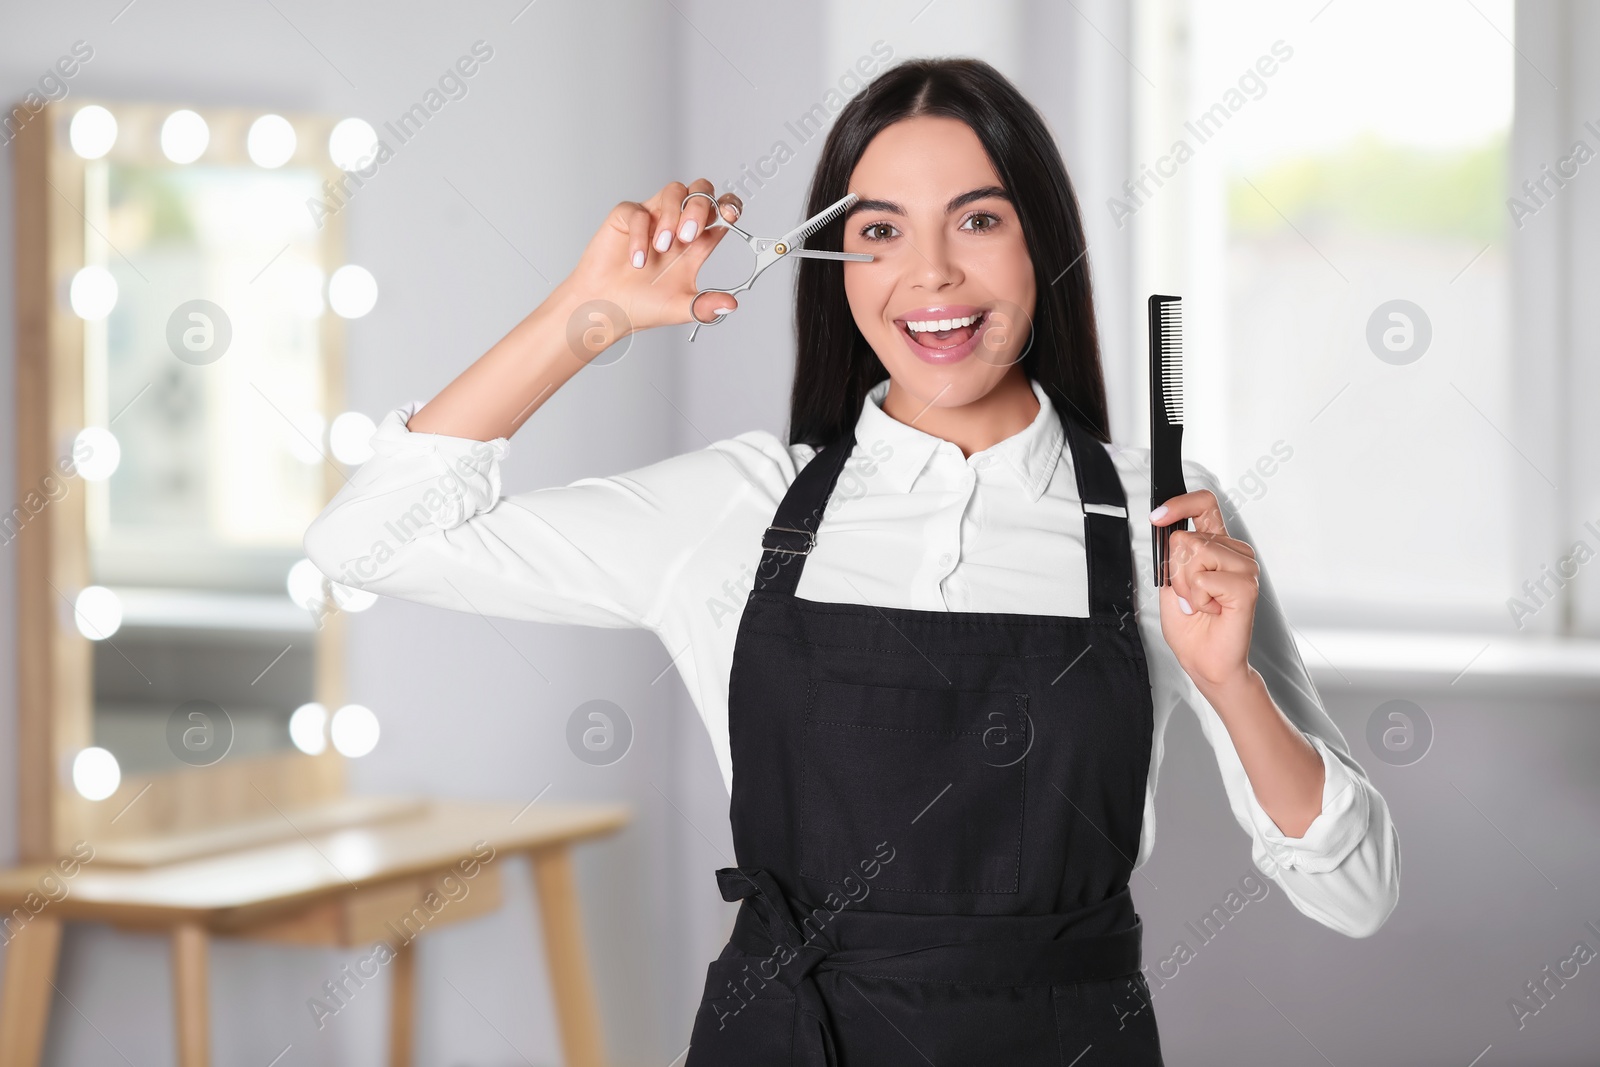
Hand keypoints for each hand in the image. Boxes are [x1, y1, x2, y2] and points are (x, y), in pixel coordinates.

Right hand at [563, 178, 743, 335]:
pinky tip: (638, 260)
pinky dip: (640, 234)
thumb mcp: (680, 309)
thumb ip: (706, 306)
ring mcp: (652, 218)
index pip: (721, 212)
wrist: (606, 309)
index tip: (730, 215)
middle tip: (689, 235)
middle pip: (700, 192)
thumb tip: (731, 305)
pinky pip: (638, 210)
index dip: (729, 206)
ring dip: (672, 215)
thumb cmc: (642, 306)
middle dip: (699, 206)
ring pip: (674, 190)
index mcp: (697, 244)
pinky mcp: (626, 217)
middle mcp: (677, 225)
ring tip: (662, 247)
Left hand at [1149, 489, 1259, 692]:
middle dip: (1175, 571)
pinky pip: (1205, 578)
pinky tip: (1213, 610)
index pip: (1205, 506)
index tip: (1158, 516)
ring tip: (1202, 604)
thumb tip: (1166, 527)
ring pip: (1195, 553)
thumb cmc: (1192, 627)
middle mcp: (1235, 553)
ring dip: (1186, 586)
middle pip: (1187, 537)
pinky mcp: (1247, 586)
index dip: (1180, 503)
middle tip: (1189, 596)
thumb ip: (1172, 554)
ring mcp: (1245, 568)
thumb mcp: (1170, 583)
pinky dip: (1198, 598)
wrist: (1205, 661)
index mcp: (1217, 547)